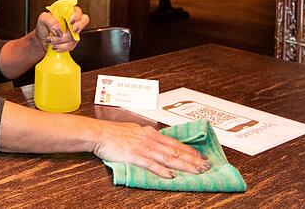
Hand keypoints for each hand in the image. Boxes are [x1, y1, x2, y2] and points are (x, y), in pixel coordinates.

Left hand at [34, 6, 89, 51]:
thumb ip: (50, 21)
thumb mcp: (43, 19)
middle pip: (85, 20)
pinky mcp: (72, 42)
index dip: (76, 15)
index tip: (71, 21)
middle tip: (72, 30)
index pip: (77, 10)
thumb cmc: (43, 27)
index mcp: (66, 12)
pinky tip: (55, 46)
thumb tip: (59, 29)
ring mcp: (73, 32)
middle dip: (79, 26)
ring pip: (76, 36)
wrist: (41, 40)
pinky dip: (62, 47)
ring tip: (51, 40)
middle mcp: (72, 21)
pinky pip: (72, 46)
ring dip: (62, 40)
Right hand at [93, 121, 209, 178]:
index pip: (175, 143)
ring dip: (183, 165)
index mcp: (150, 134)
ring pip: (168, 157)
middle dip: (192, 159)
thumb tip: (156, 139)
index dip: (189, 150)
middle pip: (175, 151)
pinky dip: (162, 170)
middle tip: (206, 166)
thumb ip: (146, 136)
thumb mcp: (134, 130)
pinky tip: (171, 175)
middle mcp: (149, 140)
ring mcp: (142, 148)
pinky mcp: (134, 156)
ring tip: (196, 171)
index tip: (200, 156)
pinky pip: (151, 164)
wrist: (98, 133)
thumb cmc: (113, 132)